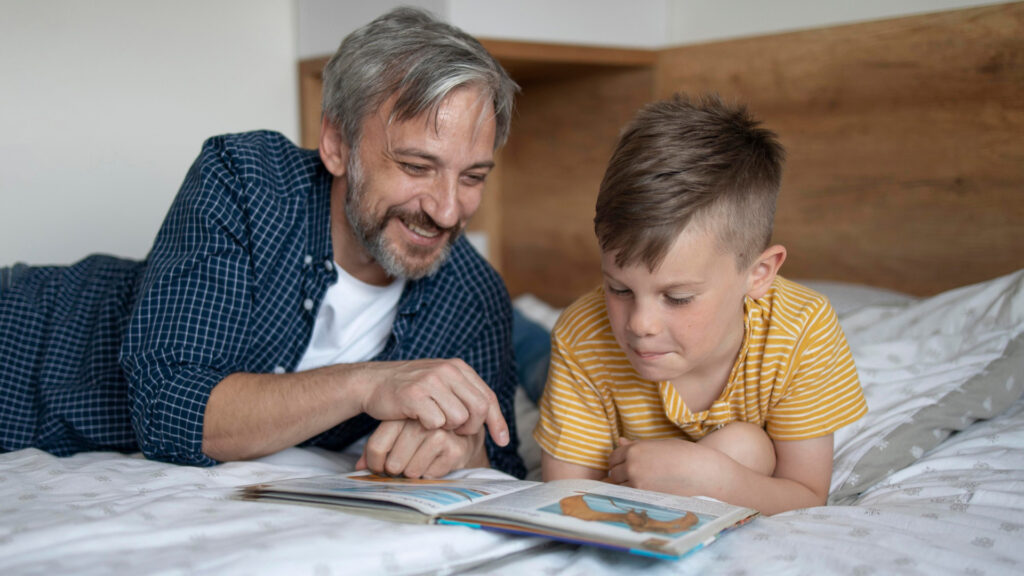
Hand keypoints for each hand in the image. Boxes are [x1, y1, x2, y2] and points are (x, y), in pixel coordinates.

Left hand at [355, 419, 487, 478]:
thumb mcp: (396, 433)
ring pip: (411, 472)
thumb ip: (376, 447)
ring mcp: (439, 435)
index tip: (379, 467)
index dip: (374, 464)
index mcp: (402, 414)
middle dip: (396, 470)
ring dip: (413, 473)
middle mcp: (420, 422)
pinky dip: (429, 475)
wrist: (460, 431)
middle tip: (403, 465)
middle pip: (393, 464)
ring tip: (420, 462)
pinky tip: (435, 462)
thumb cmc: (422, 434)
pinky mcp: (454, 449)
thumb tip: (359, 469)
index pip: (376, 447)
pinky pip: (429, 476)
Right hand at [357, 359, 508, 446]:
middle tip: (458, 432)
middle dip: (472, 427)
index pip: (488, 397)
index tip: (502, 441)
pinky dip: (430, 427)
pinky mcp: (415, 394)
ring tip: (433, 421)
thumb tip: (492, 418)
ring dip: (448, 427)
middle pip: (479, 409)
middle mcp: (448, 370)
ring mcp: (431, 381)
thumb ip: (464, 394)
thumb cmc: (409, 389)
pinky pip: (436, 423)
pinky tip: (418, 419)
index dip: (497, 421)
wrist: (372, 383)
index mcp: (458, 367)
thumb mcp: (441, 383)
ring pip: (459, 418)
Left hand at [606, 437, 726, 495]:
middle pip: (614, 474)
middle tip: (632, 477)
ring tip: (640, 485)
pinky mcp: (645, 497)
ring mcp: (637, 483)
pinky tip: (643, 494)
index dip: (617, 462)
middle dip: (620, 475)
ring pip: (619, 487)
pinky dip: (632, 496)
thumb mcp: (659, 444)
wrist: (702, 472)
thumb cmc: (683, 455)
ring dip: (625, 487)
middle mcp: (632, 465)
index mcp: (634, 449)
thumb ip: (636, 445)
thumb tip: (620, 441)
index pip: (613, 458)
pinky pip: (629, 497)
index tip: (623, 465)